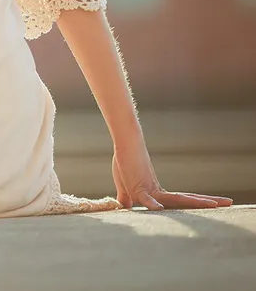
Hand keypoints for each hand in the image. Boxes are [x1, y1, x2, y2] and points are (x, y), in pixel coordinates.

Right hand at [111, 137, 233, 209]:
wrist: (125, 145)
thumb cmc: (124, 165)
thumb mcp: (126, 188)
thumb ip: (126, 199)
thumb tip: (124, 206)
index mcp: (159, 194)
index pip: (184, 201)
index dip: (199, 202)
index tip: (216, 204)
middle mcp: (160, 192)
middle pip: (188, 199)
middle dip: (208, 201)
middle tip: (230, 202)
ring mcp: (151, 190)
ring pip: (177, 199)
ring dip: (196, 202)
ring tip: (214, 204)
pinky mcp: (138, 188)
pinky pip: (146, 199)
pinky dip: (151, 204)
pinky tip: (158, 209)